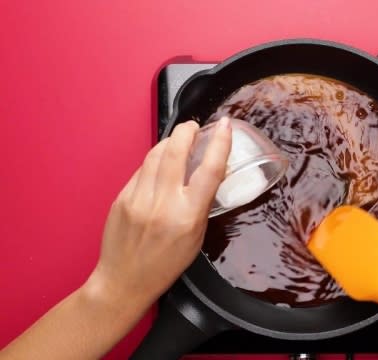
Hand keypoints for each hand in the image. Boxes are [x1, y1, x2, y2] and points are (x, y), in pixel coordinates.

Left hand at [85, 118, 231, 310]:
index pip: (209, 170)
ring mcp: (138, 199)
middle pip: (175, 151)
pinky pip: (141, 170)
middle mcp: (163, 204)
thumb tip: (208, 173)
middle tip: (194, 126)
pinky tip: (160, 164)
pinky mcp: (122, 197)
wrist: (124, 280)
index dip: (220, 143)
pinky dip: (154, 161)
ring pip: (155, 155)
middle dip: (186, 131)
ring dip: (169, 142)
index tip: (225, 126)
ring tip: (178, 140)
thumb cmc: (165, 265)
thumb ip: (202, 204)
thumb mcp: (196, 237)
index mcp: (188, 216)